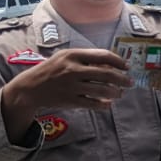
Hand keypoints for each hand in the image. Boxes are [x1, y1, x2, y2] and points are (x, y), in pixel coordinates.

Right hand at [11, 48, 132, 108]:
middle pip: (106, 74)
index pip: (103, 56)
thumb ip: (86, 59)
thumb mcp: (65, 57)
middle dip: (122, 79)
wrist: (29, 88)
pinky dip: (104, 105)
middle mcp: (73, 69)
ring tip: (120, 93)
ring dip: (116, 92)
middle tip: (130, 82)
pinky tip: (108, 104)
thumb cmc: (52, 70)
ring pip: (102, 90)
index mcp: (73, 55)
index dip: (119, 61)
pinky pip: (93, 104)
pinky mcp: (70, 100)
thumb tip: (111, 65)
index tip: (127, 67)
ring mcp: (71, 86)